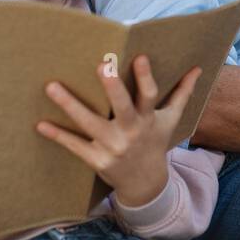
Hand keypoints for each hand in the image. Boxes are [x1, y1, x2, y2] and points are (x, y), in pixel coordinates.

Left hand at [35, 55, 202, 207]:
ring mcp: (113, 147)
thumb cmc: (155, 142)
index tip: (139, 56)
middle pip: (122, 107)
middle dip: (113, 87)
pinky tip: (41, 124)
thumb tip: (198, 68)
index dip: (145, 77)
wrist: (146, 183)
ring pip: (90, 124)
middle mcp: (131, 132)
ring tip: (51, 86)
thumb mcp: (171, 119)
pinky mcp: (97, 160)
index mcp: (148, 118)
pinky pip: (75, 146)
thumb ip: (182, 92)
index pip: (149, 95)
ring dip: (70, 105)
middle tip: (102, 65)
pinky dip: (58, 136)